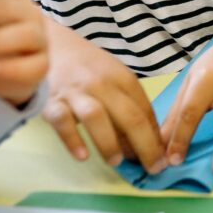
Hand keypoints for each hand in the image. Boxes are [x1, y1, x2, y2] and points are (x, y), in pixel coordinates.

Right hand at [43, 20, 165, 171]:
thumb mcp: (116, 80)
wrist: (48, 44)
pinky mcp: (50, 100)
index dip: (157, 138)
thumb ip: (132, 108)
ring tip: (117, 162)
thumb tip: (151, 144)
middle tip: (153, 168)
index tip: (164, 160)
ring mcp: (75, 92)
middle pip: (129, 116)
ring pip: (96, 117)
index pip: (146, 112)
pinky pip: (61, 121)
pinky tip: (83, 157)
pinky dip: (72, 140)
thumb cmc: (89, 69)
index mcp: (123, 80)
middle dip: (145, 146)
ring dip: (109, 143)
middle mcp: (102, 84)